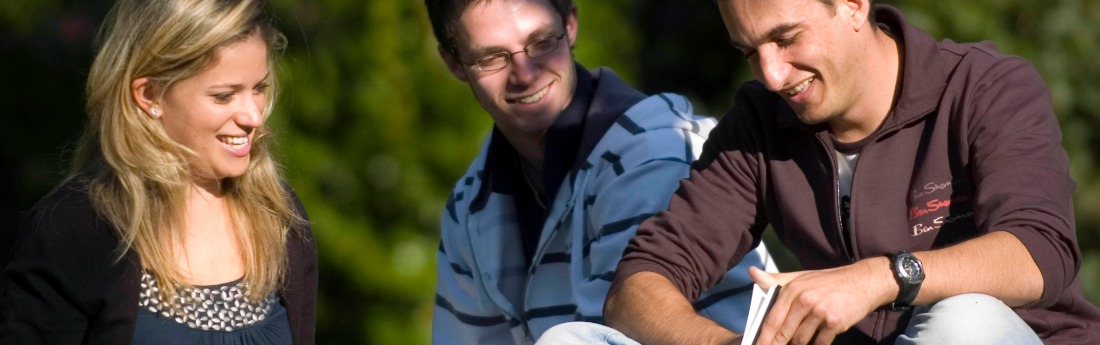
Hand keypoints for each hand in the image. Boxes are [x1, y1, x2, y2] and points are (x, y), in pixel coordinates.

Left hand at [749, 258, 893, 344]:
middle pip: (784, 333)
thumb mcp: (800, 277)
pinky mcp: (835, 323)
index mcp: (792, 289)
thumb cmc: (827, 281)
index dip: (763, 338)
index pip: (772, 319)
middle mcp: (804, 300)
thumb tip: (751, 272)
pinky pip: (820, 343)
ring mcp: (820, 312)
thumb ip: (775, 280)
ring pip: (800, 340)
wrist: (862, 282)